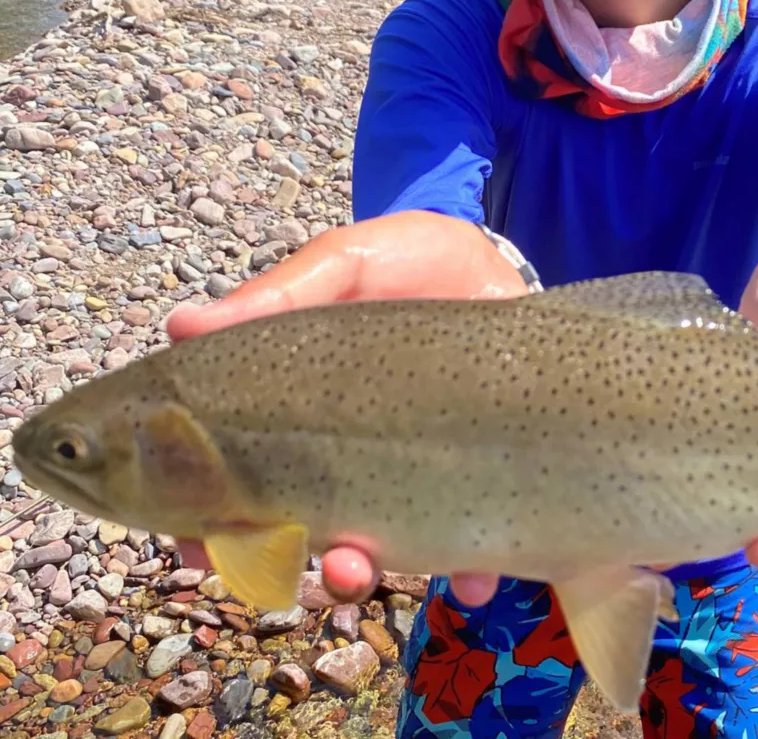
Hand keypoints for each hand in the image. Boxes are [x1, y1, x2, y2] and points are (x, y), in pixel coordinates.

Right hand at [164, 210, 527, 607]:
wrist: (497, 259)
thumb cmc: (410, 261)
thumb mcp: (347, 264)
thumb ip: (282, 294)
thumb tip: (183, 325)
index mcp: (301, 408)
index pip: (240, 477)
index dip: (212, 517)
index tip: (196, 540)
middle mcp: (350, 452)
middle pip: (303, 527)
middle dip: (288, 558)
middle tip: (292, 556)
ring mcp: (415, 470)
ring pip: (377, 547)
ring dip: (360, 571)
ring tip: (361, 564)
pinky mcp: (478, 478)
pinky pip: (470, 545)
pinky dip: (468, 573)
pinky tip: (472, 577)